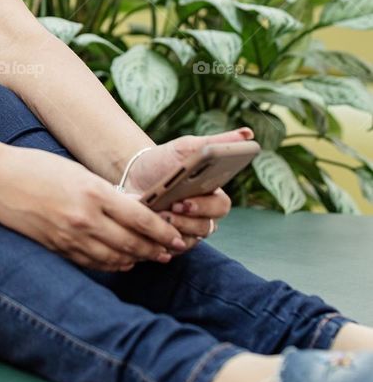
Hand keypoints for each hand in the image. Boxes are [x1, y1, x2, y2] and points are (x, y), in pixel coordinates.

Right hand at [0, 145, 190, 272]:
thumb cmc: (37, 167)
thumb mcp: (77, 172)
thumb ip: (105, 192)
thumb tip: (134, 209)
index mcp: (93, 193)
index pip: (140, 219)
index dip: (162, 231)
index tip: (176, 237)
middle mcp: (85, 219)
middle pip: (132, 243)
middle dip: (155, 249)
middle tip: (172, 251)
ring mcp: (71, 238)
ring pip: (115, 258)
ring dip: (137, 259)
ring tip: (152, 258)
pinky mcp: (59, 249)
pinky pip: (93, 263)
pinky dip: (112, 265)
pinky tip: (122, 262)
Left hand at [123, 127, 253, 250]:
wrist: (133, 173)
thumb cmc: (165, 160)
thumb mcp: (188, 148)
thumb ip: (217, 142)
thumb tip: (248, 133)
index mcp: (212, 195)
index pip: (221, 207)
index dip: (206, 207)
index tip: (187, 200)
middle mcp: (203, 217)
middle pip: (207, 227)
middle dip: (188, 220)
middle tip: (171, 207)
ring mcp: (187, 231)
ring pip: (190, 240)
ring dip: (175, 229)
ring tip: (158, 215)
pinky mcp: (170, 241)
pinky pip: (172, 248)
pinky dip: (162, 241)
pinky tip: (152, 231)